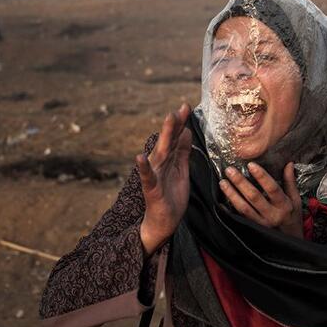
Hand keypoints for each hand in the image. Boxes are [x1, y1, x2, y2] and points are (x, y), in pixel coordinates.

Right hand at [137, 104, 192, 255]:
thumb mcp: (181, 170)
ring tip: (168, 121)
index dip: (181, 123)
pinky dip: (144, 167)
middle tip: (179, 108)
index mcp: (168, 159)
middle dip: (173, 124)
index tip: (186, 106)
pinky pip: (147, 177)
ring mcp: (155, 175)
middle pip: (168, 141)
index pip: (175, 137)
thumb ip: (182, 151)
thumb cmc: (172, 195)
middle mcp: (160, 163)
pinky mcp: (152, 189)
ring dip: (164, 136)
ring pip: (160, 153)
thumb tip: (186, 131)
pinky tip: (139, 157)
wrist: (164, 221)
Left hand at [219, 161, 303, 237]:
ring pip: (243, 208)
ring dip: (232, 194)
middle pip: (254, 197)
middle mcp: (272, 215)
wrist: (291, 240)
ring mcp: (261, 223)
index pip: (272, 188)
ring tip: (223, 182)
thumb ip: (290, 182)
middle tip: (230, 170)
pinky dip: (229, 209)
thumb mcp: (295, 200)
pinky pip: (239, 217)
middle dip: (241, 182)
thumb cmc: (293, 218)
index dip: (262, 176)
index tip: (251, 165)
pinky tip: (220, 201)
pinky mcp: (253, 229)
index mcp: (283, 205)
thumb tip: (289, 164)